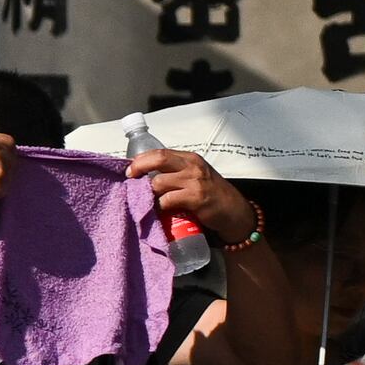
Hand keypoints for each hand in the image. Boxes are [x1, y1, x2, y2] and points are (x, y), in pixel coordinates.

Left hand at [126, 146, 259, 249]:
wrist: (235, 212)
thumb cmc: (212, 195)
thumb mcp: (195, 177)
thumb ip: (175, 174)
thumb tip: (145, 178)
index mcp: (190, 158)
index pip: (160, 152)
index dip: (141, 159)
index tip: (129, 169)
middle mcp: (192, 166)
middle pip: (158, 159)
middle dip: (139, 167)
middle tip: (130, 178)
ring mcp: (194, 181)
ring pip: (159, 182)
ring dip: (148, 194)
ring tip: (146, 201)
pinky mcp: (196, 198)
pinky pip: (167, 200)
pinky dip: (158, 207)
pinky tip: (158, 212)